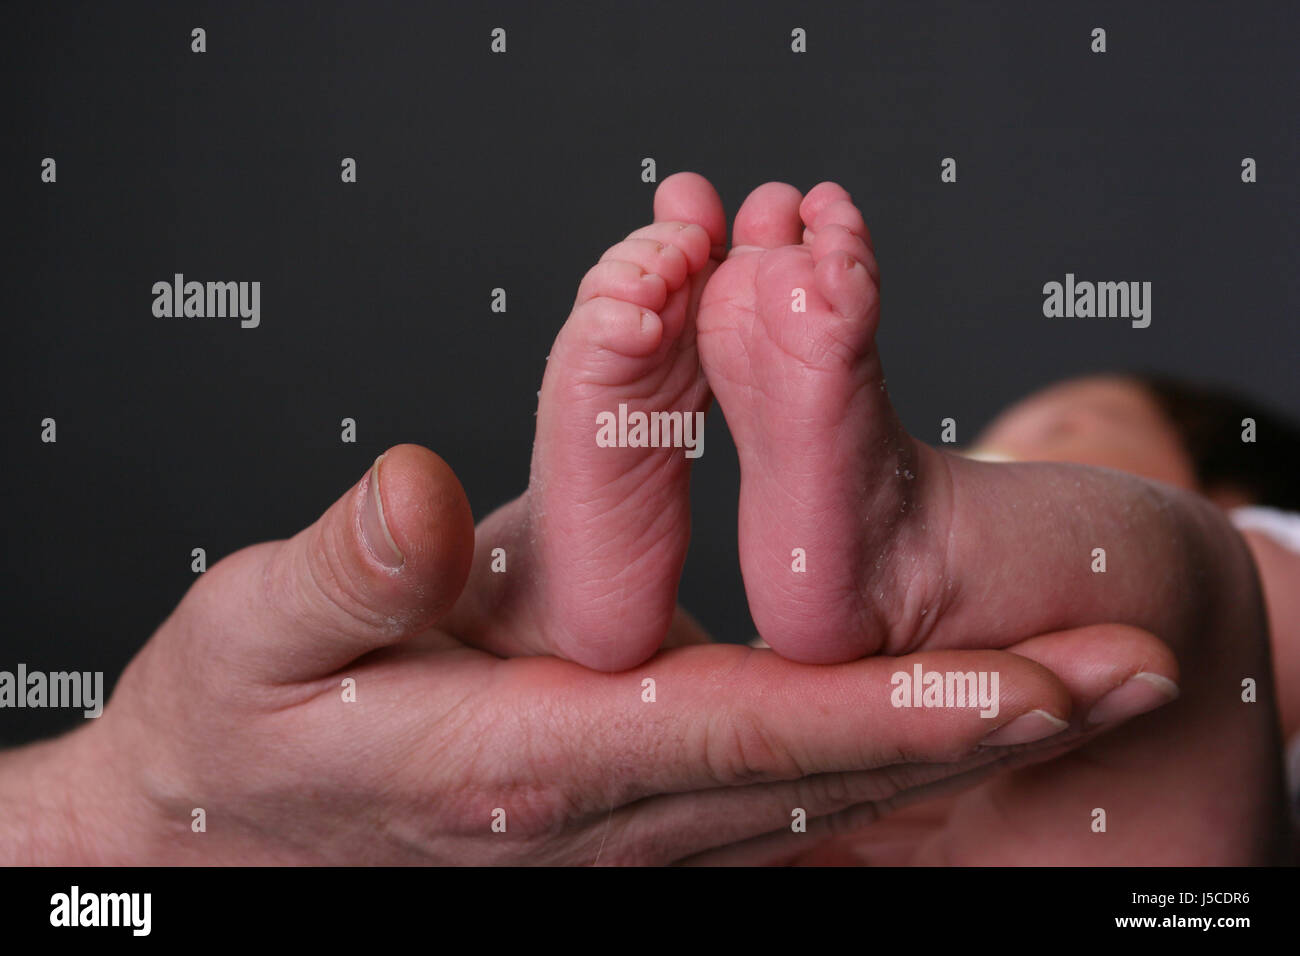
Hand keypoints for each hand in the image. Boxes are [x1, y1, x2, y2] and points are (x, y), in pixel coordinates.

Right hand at [0, 444, 1146, 864]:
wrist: (209, 832)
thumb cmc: (233, 730)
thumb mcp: (257, 632)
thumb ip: (352, 568)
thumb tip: (430, 489)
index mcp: (527, 756)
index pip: (741, 733)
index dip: (889, 712)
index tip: (1027, 687)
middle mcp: (599, 812)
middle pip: (824, 776)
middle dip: (987, 732)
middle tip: (1129, 675)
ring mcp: (618, 828)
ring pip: (820, 795)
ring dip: (959, 746)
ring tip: (1087, 693)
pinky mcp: (615, 815)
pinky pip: (772, 799)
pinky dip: (878, 764)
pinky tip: (955, 733)